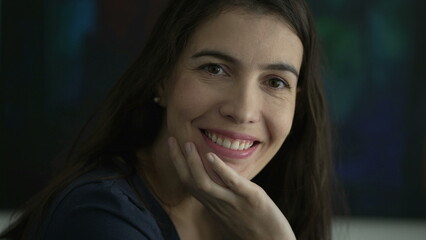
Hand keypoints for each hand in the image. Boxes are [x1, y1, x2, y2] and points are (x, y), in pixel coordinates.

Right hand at [168, 137, 295, 239]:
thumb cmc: (254, 228)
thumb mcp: (232, 212)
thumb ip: (222, 197)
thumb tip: (218, 180)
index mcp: (214, 205)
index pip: (189, 183)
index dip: (178, 164)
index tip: (172, 144)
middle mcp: (218, 204)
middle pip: (191, 182)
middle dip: (179, 161)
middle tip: (172, 140)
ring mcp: (233, 202)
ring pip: (205, 183)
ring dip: (194, 163)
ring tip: (188, 144)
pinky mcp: (251, 198)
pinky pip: (232, 183)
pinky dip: (219, 169)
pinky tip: (211, 156)